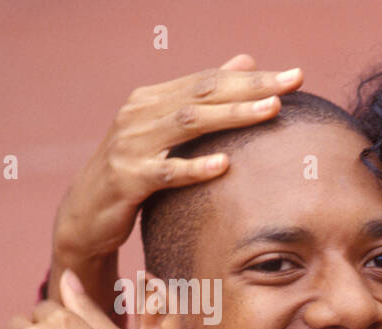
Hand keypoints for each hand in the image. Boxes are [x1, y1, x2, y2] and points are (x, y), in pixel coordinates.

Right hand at [49, 54, 302, 309]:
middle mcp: (139, 114)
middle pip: (202, 94)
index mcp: (152, 99)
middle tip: (291, 84)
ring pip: (188, 124)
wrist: (86, 214)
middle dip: (250, 87)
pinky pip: (165, 173)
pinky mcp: (127, 180)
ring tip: (271, 110)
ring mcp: (131, 145)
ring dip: (232, 116)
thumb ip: (202, 98)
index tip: (294, 76)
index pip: (208, 80)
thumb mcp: (167, 131)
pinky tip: (224, 165)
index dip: (251, 77)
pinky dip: (194, 168)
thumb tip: (246, 61)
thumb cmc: (136, 171)